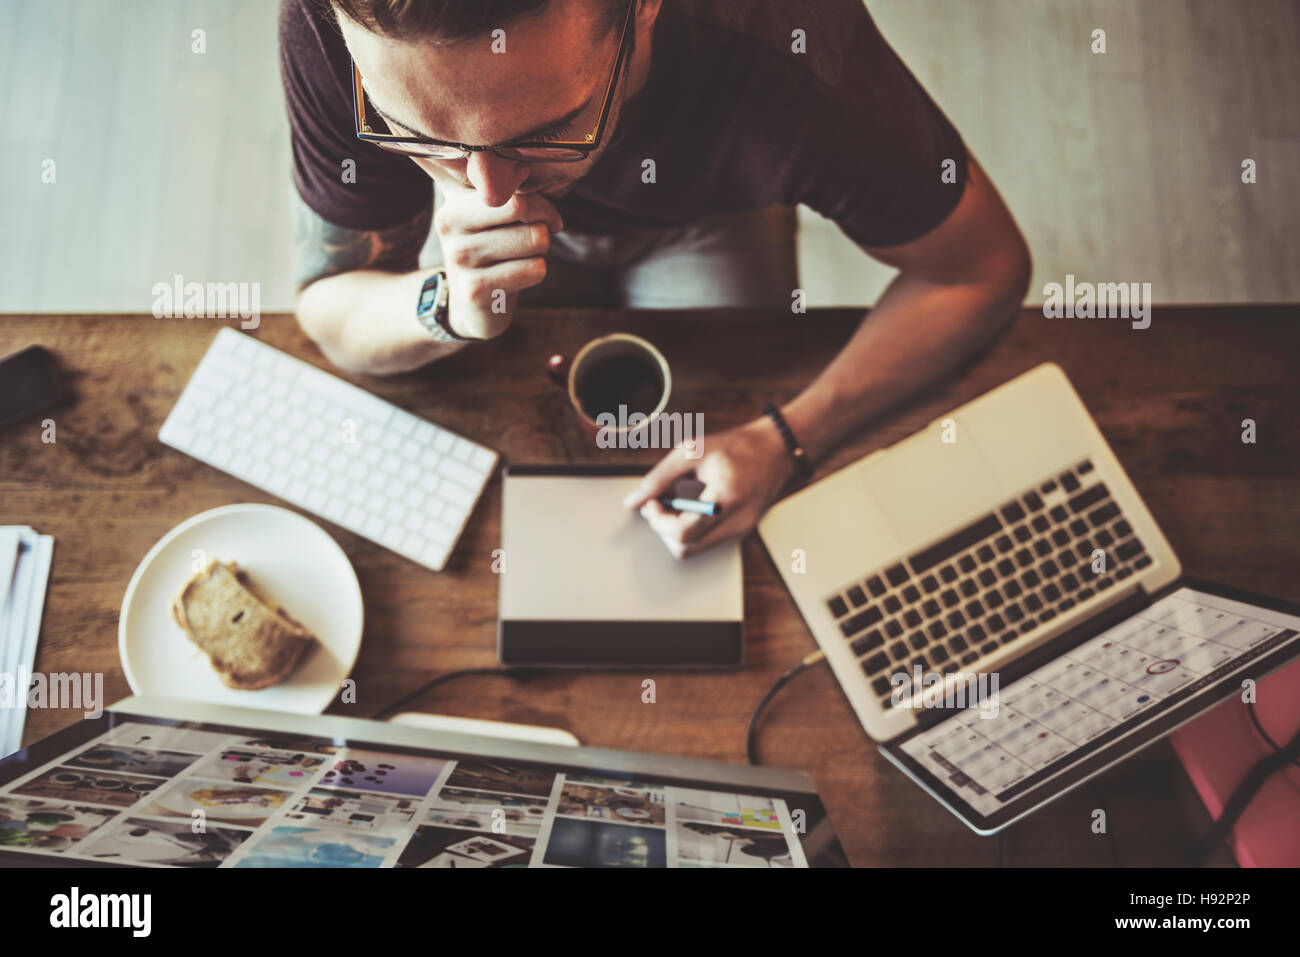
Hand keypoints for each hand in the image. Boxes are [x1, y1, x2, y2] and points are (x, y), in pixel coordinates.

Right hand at [433, 188, 562, 338]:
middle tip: (539, 233)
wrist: (473, 305)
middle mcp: (447, 222)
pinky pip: (534, 269)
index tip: (539, 212)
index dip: (536, 199)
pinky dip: (536, 271)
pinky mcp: (474, 289)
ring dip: (540, 250)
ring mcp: (458, 257)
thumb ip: (502, 184)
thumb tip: (525, 167)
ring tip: (522, 256)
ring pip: (534, 238)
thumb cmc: (492, 251)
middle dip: (543, 221)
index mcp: (453, 198)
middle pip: (521, 207)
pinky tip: (517, 276)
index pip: (506, 182)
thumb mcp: (490, 213)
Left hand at [623, 417, 795, 558]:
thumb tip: (633, 502)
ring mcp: (740, 531)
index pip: (682, 532)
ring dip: (674, 530)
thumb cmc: (736, 447)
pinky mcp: (741, 532)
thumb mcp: (692, 451)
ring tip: (675, 503)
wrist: (776, 450)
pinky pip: (706, 541)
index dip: (658, 520)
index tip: (652, 501)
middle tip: (659, 503)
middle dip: (663, 528)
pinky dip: (690, 528)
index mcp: (726, 499)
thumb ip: (659, 478)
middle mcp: (736, 522)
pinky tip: (691, 506)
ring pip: (694, 549)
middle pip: (685, 548)